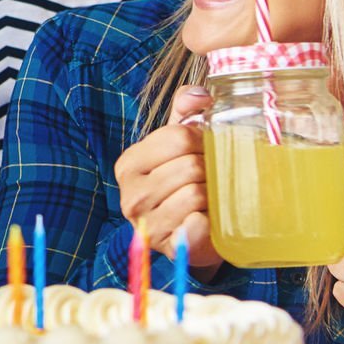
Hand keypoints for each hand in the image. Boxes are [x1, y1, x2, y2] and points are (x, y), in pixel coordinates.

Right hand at [115, 86, 222, 273]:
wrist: (195, 234)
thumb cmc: (185, 183)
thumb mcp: (180, 144)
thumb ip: (187, 111)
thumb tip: (201, 96)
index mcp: (129, 164)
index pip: (177, 137)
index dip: (204, 140)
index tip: (209, 149)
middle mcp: (131, 195)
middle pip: (190, 166)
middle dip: (211, 170)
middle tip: (214, 178)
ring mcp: (147, 224)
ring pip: (196, 193)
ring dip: (213, 196)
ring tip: (211, 199)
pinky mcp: (168, 247)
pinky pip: (198, 224)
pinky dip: (210, 221)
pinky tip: (207, 221)